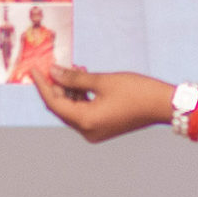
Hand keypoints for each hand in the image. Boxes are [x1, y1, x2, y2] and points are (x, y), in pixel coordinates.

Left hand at [35, 67, 172, 142]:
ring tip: (75, 68)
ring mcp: (95, 131)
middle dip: (56, 86)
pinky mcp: (103, 127)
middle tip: (54, 65)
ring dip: (70, 90)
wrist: (163, 105)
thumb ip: (75, 78)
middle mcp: (87, 131)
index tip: (34, 69)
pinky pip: (84, 112)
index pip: (54, 103)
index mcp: (85, 121)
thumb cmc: (136, 91)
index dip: (43, 85)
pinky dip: (81, 97)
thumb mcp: (102, 80)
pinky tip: (83, 79)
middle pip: (62, 108)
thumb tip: (54, 72)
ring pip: (73, 109)